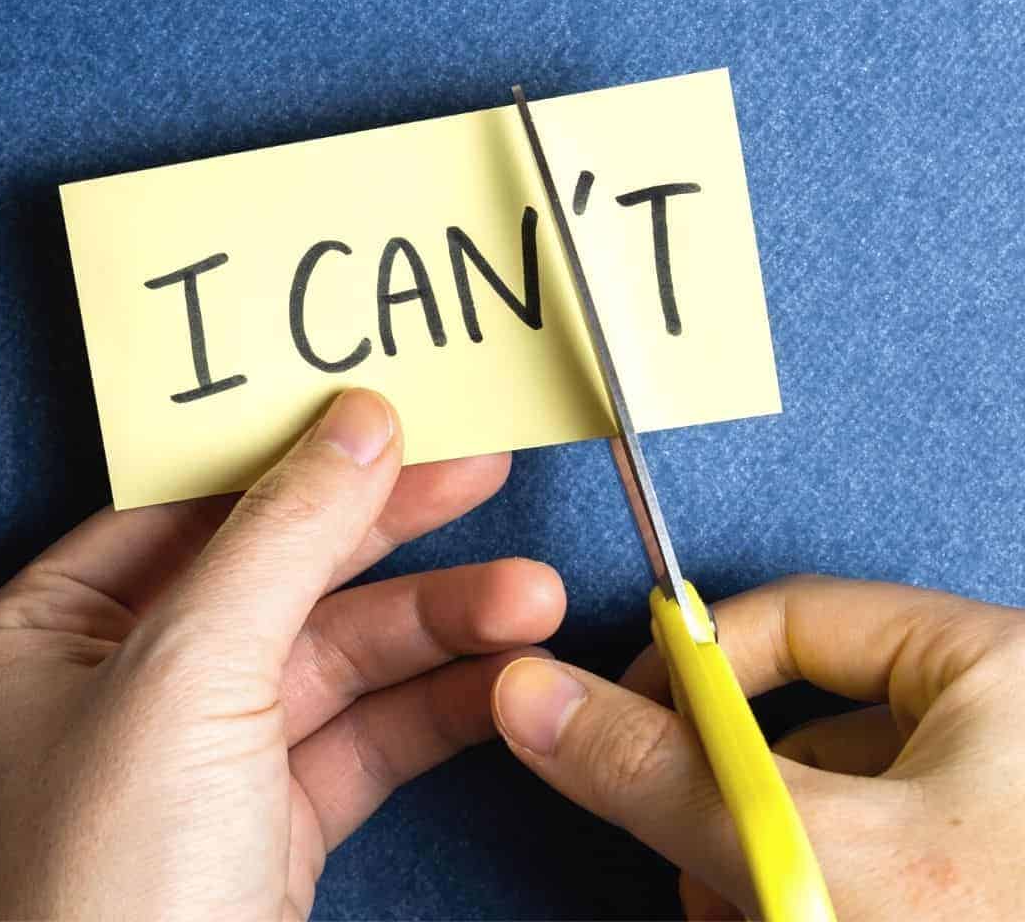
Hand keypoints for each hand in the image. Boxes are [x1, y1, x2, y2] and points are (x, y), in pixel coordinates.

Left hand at [0, 389, 564, 920]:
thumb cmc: (109, 892)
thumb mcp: (192, 672)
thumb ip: (283, 536)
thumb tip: (355, 425)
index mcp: (45, 636)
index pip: (184, 508)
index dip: (288, 459)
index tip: (381, 418)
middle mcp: (117, 687)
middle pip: (276, 573)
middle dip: (390, 537)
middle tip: (476, 475)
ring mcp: (200, 753)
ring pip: (337, 656)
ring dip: (438, 627)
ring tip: (528, 597)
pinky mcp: (269, 818)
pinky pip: (364, 732)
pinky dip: (436, 703)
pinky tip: (501, 674)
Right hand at [491, 574, 1024, 919]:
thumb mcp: (829, 861)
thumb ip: (672, 775)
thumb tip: (530, 693)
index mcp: (996, 662)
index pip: (798, 616)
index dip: (694, 668)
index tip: (621, 731)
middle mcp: (1009, 720)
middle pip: (816, 716)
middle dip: (733, 795)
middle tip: (692, 868)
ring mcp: (1009, 805)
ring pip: (847, 801)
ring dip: (772, 856)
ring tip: (742, 914)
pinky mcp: (998, 868)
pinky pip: (888, 854)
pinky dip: (825, 888)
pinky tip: (790, 919)